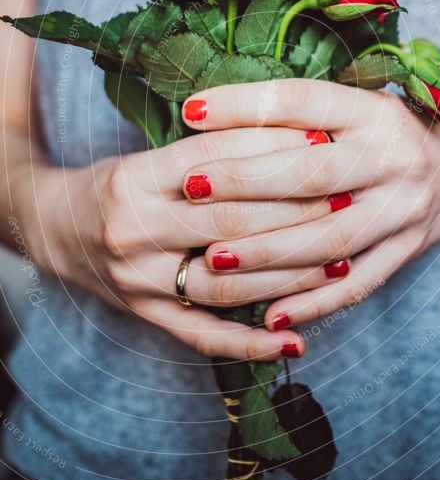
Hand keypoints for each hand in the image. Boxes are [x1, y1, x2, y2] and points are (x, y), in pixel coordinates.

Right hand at [21, 126, 326, 359]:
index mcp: (136, 178)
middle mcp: (134, 229)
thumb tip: (288, 135)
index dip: (276, 150)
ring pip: (225, 283)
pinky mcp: (145, 314)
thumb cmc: (111, 184)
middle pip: (229, 221)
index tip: (325, 142)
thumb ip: (207, 151)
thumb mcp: (147, 156)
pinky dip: (250, 344)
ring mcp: (138, 279)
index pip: (218, 161)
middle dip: (296, 210)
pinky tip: (293, 344)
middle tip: (348, 199)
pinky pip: (202, 336)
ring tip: (340, 263)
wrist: (52, 227)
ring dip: (287, 276)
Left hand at [179, 79, 439, 330]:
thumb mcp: (358, 105)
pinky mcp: (407, 250)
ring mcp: (403, 209)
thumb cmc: (390, 131)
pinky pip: (357, 286)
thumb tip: (216, 119)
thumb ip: (302, 116)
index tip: (193, 110)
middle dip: (245, 182)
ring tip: (213, 259)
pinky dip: (312, 303)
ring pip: (329, 240)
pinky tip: (270, 316)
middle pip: (311, 174)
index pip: (302, 102)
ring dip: (267, 253)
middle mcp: (393, 157)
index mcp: (373, 111)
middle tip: (191, 187)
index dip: (245, 106)